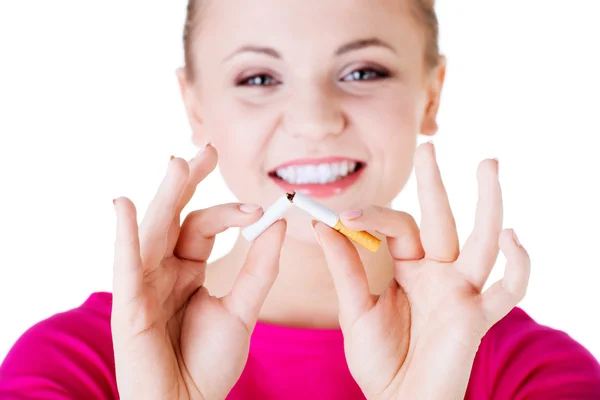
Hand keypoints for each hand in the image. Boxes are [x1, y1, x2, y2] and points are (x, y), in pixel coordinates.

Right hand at [111, 144, 286, 399]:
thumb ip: (259, 267)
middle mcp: (162, 270)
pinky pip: (126, 266)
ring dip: (165, 197)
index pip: (204, 227)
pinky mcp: (129, 306)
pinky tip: (124, 205)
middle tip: (206, 151)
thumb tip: (279, 224)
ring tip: (179, 164)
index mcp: (187, 269)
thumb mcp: (242, 308)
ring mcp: (144, 285)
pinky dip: (125, 235)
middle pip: (175, 218)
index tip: (261, 208)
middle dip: (188, 183)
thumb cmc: (210, 362)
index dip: (230, 213)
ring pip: (154, 232)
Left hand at [312, 142, 530, 399]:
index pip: (398, 227)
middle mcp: (438, 274)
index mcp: (409, 268)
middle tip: (429, 145)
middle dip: (436, 184)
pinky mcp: (477, 317)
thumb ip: (344, 268)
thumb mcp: (354, 308)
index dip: (373, 216)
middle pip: (441, 220)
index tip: (342, 214)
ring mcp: (461, 292)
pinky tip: (512, 237)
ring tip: (489, 164)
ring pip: (481, 241)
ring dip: (488, 203)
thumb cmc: (378, 359)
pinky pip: (509, 290)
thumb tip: (324, 225)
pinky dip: (517, 266)